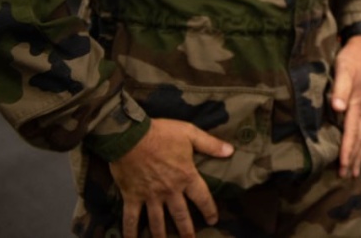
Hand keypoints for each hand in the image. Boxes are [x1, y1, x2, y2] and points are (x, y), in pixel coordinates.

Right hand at [108, 118, 232, 237]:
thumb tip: (230, 151)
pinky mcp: (132, 197)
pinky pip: (131, 218)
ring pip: (158, 222)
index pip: (202, 198)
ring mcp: (150, 196)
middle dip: (186, 231)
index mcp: (186, 176)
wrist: (130, 136)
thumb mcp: (190, 133)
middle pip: (181, 215)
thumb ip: (210, 144)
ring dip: (162, 236)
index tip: (213, 220)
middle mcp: (170, 191)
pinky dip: (130, 232)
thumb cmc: (162, 133)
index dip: (209, 210)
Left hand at [332, 35, 360, 177]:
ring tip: (353, 169)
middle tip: (346, 175)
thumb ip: (340, 89)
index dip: (346, 149)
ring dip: (359, 152)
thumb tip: (337, 108)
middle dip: (353, 157)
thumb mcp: (343, 69)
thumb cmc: (351, 57)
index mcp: (358, 101)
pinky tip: (359, 147)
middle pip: (360, 137)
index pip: (351, 131)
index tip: (342, 165)